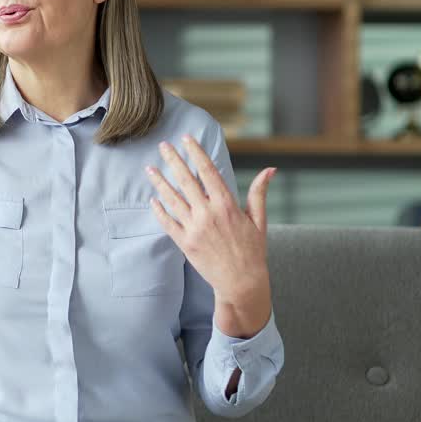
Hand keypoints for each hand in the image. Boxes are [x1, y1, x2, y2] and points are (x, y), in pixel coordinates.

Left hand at [145, 135, 275, 305]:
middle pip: (186, 180)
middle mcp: (208, 214)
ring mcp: (194, 228)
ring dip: (160, 182)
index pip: (208, 171)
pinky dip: (159, 210)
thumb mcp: (259, 220)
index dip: (196, 152)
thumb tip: (270, 169)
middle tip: (163, 145)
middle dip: (173, 160)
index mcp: (227, 205)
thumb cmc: (252, 251)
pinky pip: (168, 222)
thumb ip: (259, 193)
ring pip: (173, 199)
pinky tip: (153, 199)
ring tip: (150, 168)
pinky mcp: (184, 243)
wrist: (241, 282)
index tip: (186, 139)